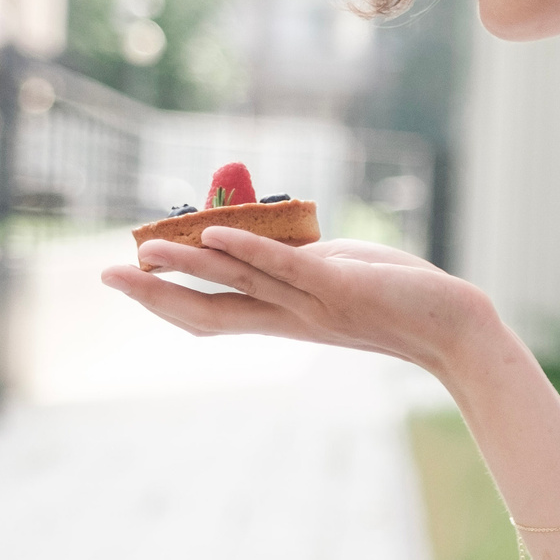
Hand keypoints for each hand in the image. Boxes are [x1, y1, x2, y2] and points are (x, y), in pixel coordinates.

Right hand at [101, 229, 496, 374]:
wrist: (452, 326)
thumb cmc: (397, 297)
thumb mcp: (335, 275)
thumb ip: (297, 261)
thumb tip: (264, 234)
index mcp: (282, 319)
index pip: (210, 315)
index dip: (164, 301)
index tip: (125, 279)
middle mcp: (288, 318)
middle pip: (208, 311)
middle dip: (155, 294)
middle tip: (107, 274)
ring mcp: (311, 304)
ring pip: (237, 286)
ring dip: (190, 266)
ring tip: (146, 250)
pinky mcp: (339, 286)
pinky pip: (286, 267)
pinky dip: (248, 249)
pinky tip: (216, 233)